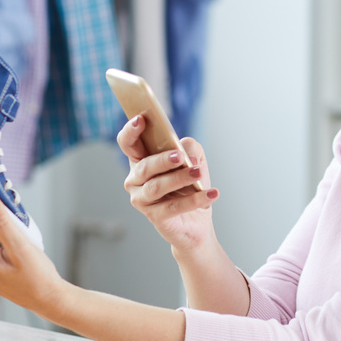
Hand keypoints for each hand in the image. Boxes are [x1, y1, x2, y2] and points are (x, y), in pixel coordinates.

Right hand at [116, 115, 219, 255]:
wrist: (196, 221)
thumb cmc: (190, 186)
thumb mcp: (194, 160)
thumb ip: (189, 148)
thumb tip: (184, 148)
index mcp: (141, 160)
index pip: (128, 143)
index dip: (131, 131)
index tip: (141, 118)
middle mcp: (135, 179)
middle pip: (144, 166)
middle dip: (163, 159)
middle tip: (181, 156)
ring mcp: (142, 199)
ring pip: (157, 186)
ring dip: (179, 178)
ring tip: (198, 173)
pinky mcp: (155, 217)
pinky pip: (174, 206)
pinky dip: (195, 200)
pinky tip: (212, 194)